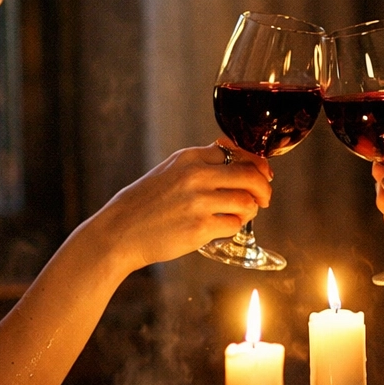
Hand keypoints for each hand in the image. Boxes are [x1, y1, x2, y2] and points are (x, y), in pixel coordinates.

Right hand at [96, 142, 272, 269]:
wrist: (119, 232)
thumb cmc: (143, 204)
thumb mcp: (168, 171)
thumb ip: (198, 164)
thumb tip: (233, 157)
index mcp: (188, 157)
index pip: (236, 152)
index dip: (255, 164)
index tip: (262, 174)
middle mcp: (195, 175)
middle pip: (249, 175)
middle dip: (264, 187)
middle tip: (265, 197)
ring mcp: (199, 201)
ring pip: (247, 201)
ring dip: (251, 209)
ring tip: (243, 214)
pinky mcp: (200, 227)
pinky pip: (234, 224)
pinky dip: (235, 226)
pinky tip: (224, 227)